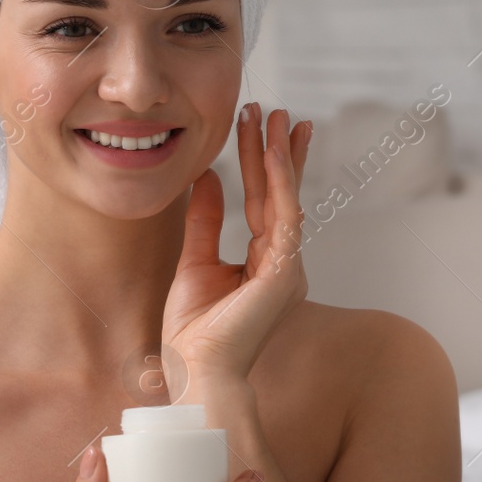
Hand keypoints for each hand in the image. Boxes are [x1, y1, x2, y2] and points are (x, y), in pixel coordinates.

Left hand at [161, 104, 311, 383]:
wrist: (196, 371)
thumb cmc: (194, 334)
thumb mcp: (193, 262)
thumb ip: (204, 220)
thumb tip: (207, 176)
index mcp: (264, 264)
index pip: (266, 202)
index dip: (265, 164)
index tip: (263, 128)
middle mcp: (282, 262)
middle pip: (281, 194)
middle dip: (279, 150)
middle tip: (276, 110)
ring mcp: (287, 266)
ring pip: (286, 198)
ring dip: (280, 156)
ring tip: (277, 117)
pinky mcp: (284, 272)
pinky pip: (284, 216)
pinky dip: (280, 182)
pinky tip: (273, 153)